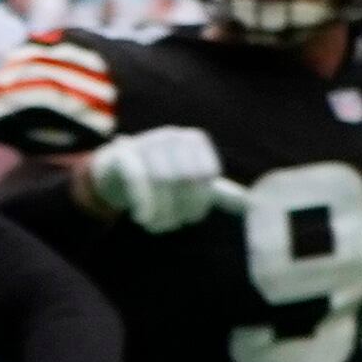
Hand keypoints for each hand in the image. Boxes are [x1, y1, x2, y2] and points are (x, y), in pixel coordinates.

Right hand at [82, 125, 225, 233]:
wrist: (110, 172)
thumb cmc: (155, 179)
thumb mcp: (187, 183)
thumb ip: (215, 192)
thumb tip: (250, 204)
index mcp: (194, 140)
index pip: (207, 174)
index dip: (201, 201)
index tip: (191, 218)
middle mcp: (173, 135)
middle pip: (185, 178)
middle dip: (180, 208)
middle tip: (172, 226)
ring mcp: (147, 141)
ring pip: (161, 180)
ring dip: (160, 210)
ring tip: (156, 226)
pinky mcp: (123, 152)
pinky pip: (138, 178)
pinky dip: (143, 201)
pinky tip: (141, 217)